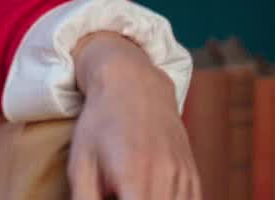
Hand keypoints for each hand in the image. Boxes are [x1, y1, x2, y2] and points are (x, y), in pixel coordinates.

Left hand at [67, 31, 198, 199]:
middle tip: (115, 191)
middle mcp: (166, 179)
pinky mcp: (193, 176)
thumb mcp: (81, 161)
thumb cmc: (100, 123)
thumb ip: (85, 199)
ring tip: (129, 189)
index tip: (109, 197)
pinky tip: (149, 192)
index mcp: (134, 177)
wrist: (135, 85)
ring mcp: (184, 177)